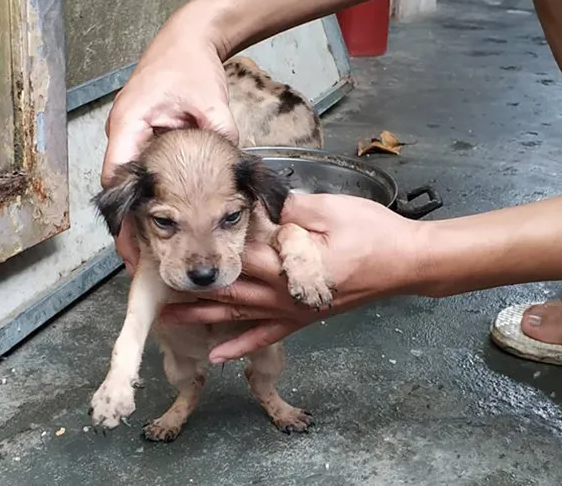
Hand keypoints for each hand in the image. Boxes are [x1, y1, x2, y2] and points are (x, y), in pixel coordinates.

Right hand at [101, 3, 239, 270]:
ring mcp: (130, 134)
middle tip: (137, 264)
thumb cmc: (193, 65)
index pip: (115, 178)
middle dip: (126, 226)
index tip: (129, 248)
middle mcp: (123, 131)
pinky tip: (159, 219)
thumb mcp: (210, 101)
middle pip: (116, 188)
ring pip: (126, 184)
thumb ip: (220, 135)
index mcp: (130, 123)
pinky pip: (140, 173)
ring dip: (134, 214)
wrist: (188, 37)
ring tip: (146, 253)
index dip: (120, 217)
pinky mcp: (141, 135)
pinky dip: (146, 196)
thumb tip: (235, 169)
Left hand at [159, 192, 428, 361]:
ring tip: (169, 319)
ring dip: (203, 316)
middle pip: (228, 290)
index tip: (173, 248)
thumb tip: (256, 205)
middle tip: (155, 288)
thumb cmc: (372, 232)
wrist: (406, 263)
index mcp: (286, 263)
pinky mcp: (303, 319)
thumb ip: (289, 210)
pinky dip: (241, 346)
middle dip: (192, 289)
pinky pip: (266, 336)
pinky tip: (217, 356)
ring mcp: (292, 311)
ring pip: (238, 315)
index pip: (237, 257)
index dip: (206, 252)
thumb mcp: (330, 210)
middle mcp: (283, 293)